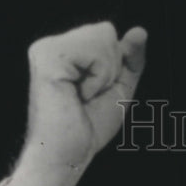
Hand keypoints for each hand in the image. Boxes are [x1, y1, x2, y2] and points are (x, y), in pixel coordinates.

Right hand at [7, 22, 146, 185]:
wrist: (70, 154)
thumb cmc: (89, 127)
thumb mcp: (119, 88)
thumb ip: (130, 59)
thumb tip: (140, 30)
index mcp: (64, 49)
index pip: (106, 33)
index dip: (114, 66)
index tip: (93, 93)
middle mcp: (51, 44)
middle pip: (106, 31)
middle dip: (110, 69)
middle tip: (87, 96)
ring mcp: (46, 48)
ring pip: (102, 37)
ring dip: (105, 75)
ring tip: (82, 96)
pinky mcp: (48, 56)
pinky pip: (95, 51)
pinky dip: (98, 78)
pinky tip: (79, 95)